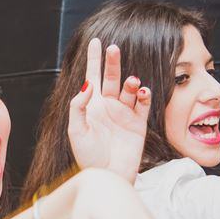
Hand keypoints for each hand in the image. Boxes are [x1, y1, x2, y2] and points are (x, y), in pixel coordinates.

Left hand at [68, 38, 151, 181]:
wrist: (107, 177)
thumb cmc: (87, 157)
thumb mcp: (76, 131)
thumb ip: (78, 106)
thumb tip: (87, 84)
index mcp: (91, 106)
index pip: (93, 77)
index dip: (94, 59)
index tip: (96, 41)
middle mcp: (108, 107)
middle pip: (112, 78)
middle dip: (113, 62)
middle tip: (113, 47)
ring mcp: (124, 114)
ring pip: (129, 90)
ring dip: (131, 82)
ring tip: (131, 82)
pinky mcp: (137, 124)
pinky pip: (142, 105)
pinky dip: (144, 96)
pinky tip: (142, 92)